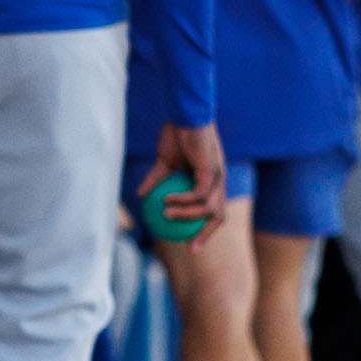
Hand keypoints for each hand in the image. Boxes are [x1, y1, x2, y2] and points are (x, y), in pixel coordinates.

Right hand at [138, 121, 226, 243]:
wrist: (185, 113)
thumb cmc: (177, 134)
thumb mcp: (164, 161)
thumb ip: (156, 179)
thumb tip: (140, 195)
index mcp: (211, 181)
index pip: (214, 211)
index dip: (204, 229)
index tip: (188, 244)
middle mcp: (218, 181)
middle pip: (219, 215)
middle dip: (206, 233)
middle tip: (188, 246)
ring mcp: (217, 176)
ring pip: (208, 208)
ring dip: (186, 215)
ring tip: (166, 216)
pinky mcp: (210, 169)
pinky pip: (198, 193)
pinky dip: (182, 199)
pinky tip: (166, 201)